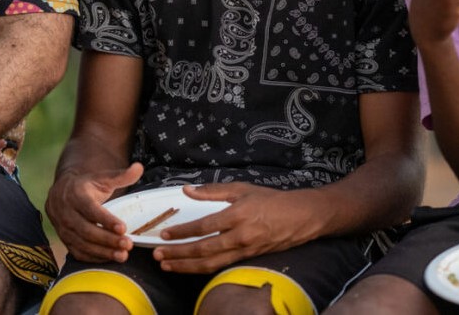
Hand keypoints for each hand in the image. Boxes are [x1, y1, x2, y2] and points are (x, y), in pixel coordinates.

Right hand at [45, 163, 143, 262]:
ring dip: (103, 252)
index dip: (106, 220)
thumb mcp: (102, 178)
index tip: (123, 228)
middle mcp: (66, 213)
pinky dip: (95, 258)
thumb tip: (139, 167)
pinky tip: (110, 258)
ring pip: (83, 244)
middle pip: (87, 230)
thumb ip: (121, 176)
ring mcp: (64, 229)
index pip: (91, 209)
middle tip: (128, 244)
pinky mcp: (65, 241)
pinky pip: (79, 253)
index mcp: (76, 194)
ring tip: (123, 255)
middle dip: (108, 239)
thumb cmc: (86, 186)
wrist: (61, 194)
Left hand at [151, 183, 308, 273]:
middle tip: (158, 254)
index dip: (183, 232)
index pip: (204, 226)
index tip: (165, 233)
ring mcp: (244, 250)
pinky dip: (202, 269)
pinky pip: (220, 266)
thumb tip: (187, 190)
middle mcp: (240, 236)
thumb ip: (212, 191)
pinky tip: (189, 268)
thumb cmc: (271, 200)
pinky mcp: (247, 258)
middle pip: (203, 249)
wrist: (301, 218)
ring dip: (186, 266)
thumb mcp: (242, 189)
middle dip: (178, 254)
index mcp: (237, 215)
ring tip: (167, 265)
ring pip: (210, 264)